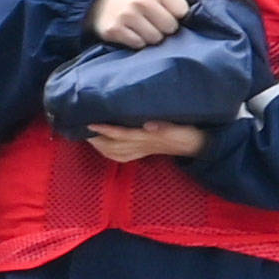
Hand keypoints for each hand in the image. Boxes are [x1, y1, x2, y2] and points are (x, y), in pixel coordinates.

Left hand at [82, 121, 209, 164]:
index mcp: (149, 137)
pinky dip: (109, 152)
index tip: (91, 123)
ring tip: (86, 136)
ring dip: (99, 145)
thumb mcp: (181, 129)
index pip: (122, 134)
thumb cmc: (189, 134)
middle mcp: (143, 146)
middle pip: (113, 145)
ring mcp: (143, 150)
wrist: (198, 146)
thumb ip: (166, 127)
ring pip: (115, 152)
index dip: (105, 129)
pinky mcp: (145, 152)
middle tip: (80, 128)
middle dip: (96, 139)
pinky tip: (101, 146)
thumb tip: (149, 125)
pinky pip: (122, 156)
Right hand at [89, 0, 185, 49]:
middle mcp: (141, 0)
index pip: (182, 12)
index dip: (175, 15)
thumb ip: (174, 1)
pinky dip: (137, 42)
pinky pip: (138, 44)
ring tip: (142, 28)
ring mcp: (126, 15)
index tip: (165, 13)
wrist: (99, 4)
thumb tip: (193, 22)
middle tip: (153, 23)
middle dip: (164, 28)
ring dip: (151, 37)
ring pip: (155, 38)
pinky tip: (131, 33)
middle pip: (170, 27)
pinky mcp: (114, 29)